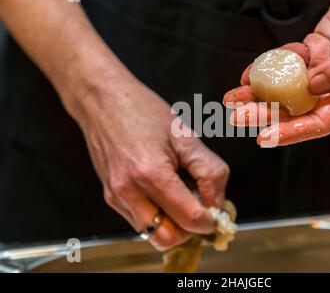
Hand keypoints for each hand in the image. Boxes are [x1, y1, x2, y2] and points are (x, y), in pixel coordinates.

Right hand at [76, 73, 228, 250]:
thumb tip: (217, 201)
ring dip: (174, 225)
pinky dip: (159, 216)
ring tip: (184, 199)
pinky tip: (166, 193)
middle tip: (203, 209)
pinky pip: (140, 221)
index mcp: (151, 173)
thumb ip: (210, 171)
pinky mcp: (110, 196)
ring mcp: (115, 196)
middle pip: (168, 238)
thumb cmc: (143, 111)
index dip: (210, 220)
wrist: (102, 100)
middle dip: (190, 230)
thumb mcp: (186, 136)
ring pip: (152, 234)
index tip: (218, 210)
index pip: (189, 219)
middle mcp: (128, 191)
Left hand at [224, 0, 329, 145]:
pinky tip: (249, 73)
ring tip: (233, 97)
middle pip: (300, 108)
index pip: (325, 120)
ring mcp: (326, 68)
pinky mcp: (316, 52)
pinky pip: (288, 63)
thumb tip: (314, 87)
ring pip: (288, 88)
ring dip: (260, 93)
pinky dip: (268, 67)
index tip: (266, 136)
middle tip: (238, 116)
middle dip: (267, 114)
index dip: (294, 131)